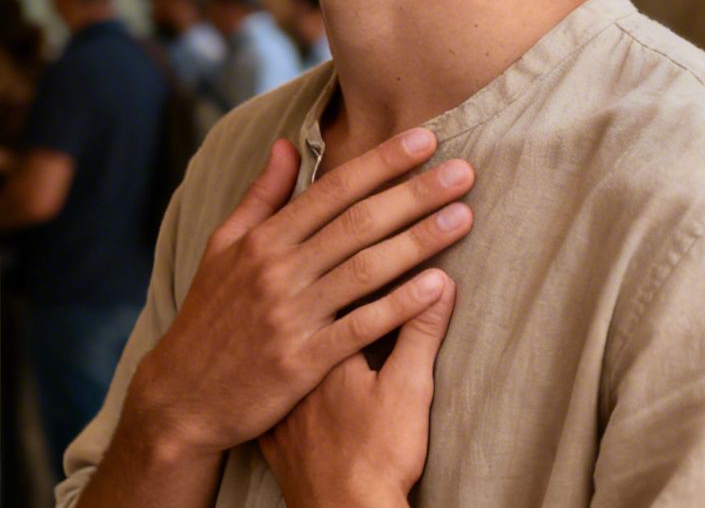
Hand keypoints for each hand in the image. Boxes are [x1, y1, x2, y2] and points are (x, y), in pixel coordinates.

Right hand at [124, 128, 474, 459]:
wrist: (183, 396)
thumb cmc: (208, 317)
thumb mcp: (222, 248)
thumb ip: (261, 196)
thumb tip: (286, 144)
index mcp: (263, 240)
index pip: (333, 189)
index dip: (381, 161)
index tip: (425, 138)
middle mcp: (278, 270)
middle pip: (358, 222)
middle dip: (415, 193)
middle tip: (464, 171)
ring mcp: (291, 315)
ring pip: (366, 268)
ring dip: (418, 240)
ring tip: (463, 218)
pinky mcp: (301, 361)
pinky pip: (360, 327)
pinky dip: (399, 305)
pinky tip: (437, 288)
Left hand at [260, 273, 456, 507]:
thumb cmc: (378, 454)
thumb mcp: (410, 387)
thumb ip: (420, 331)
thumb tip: (440, 282)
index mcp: (324, 345)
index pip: (330, 286)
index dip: (346, 266)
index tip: (357, 251)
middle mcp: (292, 366)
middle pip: (299, 316)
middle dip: (315, 293)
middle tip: (328, 281)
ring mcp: (279, 403)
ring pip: (275, 356)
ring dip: (285, 335)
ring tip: (295, 319)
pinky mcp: (272, 435)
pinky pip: (263, 392)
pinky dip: (269, 376)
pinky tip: (270, 368)